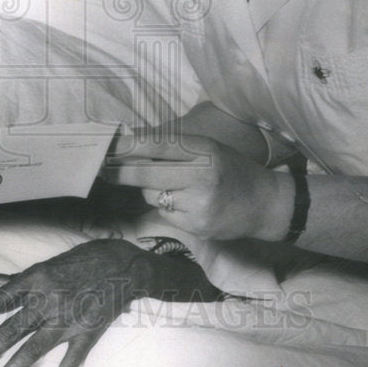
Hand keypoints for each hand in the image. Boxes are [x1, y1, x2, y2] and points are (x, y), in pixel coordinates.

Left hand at [0, 239, 222, 366]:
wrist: (121, 265)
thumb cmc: (78, 262)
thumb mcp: (44, 265)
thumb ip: (13, 279)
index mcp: (34, 280)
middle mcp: (47, 300)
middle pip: (10, 331)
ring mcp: (68, 319)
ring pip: (33, 349)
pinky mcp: (88, 332)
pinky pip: (70, 361)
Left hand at [103, 133, 294, 240]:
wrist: (265, 204)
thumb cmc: (231, 169)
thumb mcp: (208, 148)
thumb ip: (175, 147)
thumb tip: (131, 141)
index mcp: (203, 149)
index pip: (158, 144)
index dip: (128, 146)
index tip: (106, 146)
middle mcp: (201, 174)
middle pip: (146, 173)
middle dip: (120, 172)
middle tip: (102, 168)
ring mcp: (199, 203)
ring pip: (152, 194)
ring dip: (151, 189)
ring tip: (175, 186)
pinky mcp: (197, 226)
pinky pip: (165, 213)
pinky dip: (167, 208)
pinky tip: (187, 204)